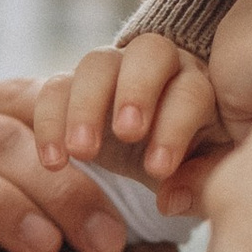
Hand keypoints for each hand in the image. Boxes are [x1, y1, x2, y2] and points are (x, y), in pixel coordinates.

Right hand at [32, 31, 228, 217]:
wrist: (149, 154)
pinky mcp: (73, 85)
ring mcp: (112, 69)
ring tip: (81, 152)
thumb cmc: (187, 165)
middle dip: (136, 91)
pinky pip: (57, 87)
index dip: (176, 127)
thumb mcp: (200, 175)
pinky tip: (54, 161)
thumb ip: (196, 184)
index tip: (160, 169)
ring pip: (98, 63)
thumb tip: (172, 199)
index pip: (192, 91)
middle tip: (127, 134)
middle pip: (149, 52)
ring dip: (87, 105)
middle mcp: (157, 65)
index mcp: (197, 85)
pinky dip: (51, 121)